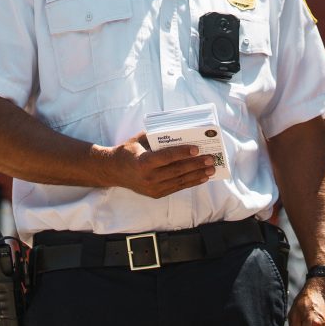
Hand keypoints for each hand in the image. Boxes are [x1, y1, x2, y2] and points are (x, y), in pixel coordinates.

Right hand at [101, 140, 217, 197]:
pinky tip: (202, 177)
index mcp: (142, 162)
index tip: (197, 148)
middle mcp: (148, 178)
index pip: (166, 157)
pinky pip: (177, 187)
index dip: (182, 153)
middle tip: (210, 158)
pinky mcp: (156, 194)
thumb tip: (179, 131)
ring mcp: (153, 188)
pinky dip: (191, 182)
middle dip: (195, 164)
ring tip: (211, 169)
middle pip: (176, 170)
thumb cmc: (128, 151)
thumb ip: (156, 136)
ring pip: (179, 181)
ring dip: (197, 174)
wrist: (114, 171)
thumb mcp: (138, 140)